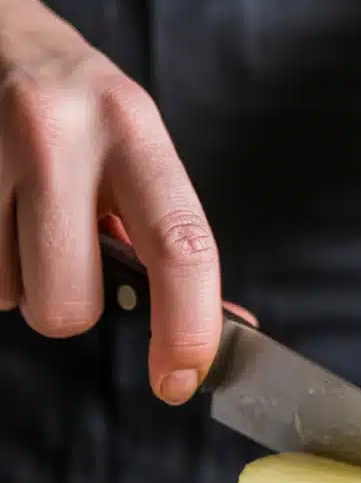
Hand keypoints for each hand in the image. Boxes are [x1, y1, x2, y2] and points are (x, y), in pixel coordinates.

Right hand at [0, 0, 221, 403]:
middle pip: (68, 304)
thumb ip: (166, 237)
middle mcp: (60, 136)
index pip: (180, 248)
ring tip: (20, 212)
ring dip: (19, 277)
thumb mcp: (133, 145)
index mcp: (133, 130)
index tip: (179, 378)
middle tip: (64, 254)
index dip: (187, 329)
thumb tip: (217, 334)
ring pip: (8, 296)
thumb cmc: (75, 105)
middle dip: (68, 304)